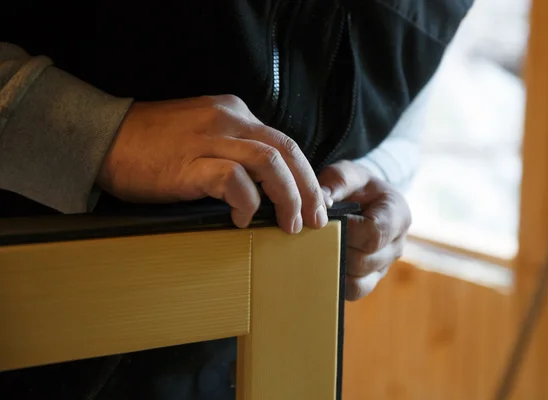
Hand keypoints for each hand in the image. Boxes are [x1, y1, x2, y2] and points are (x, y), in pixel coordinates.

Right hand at [98, 95, 327, 233]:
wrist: (104, 139)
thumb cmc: (153, 147)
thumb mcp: (203, 138)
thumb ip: (234, 152)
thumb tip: (266, 189)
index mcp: (234, 113)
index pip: (284, 142)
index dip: (306, 174)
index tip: (314, 200)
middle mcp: (228, 120)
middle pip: (286, 151)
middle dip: (307, 189)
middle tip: (315, 219)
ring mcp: (209, 139)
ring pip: (269, 163)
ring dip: (287, 197)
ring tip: (290, 224)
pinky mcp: (190, 163)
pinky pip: (233, 180)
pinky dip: (247, 203)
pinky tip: (243, 220)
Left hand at [319, 160, 410, 299]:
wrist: (365, 200)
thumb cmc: (356, 186)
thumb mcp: (349, 174)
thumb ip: (337, 181)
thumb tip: (322, 201)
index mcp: (397, 215)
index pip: (374, 233)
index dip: (347, 230)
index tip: (327, 220)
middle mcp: (396, 244)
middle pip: (365, 260)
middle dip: (336, 249)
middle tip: (314, 238)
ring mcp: (384, 265)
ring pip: (359, 281)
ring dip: (333, 268)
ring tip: (316, 251)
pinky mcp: (371, 279)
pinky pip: (354, 292)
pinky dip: (335, 283)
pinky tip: (321, 266)